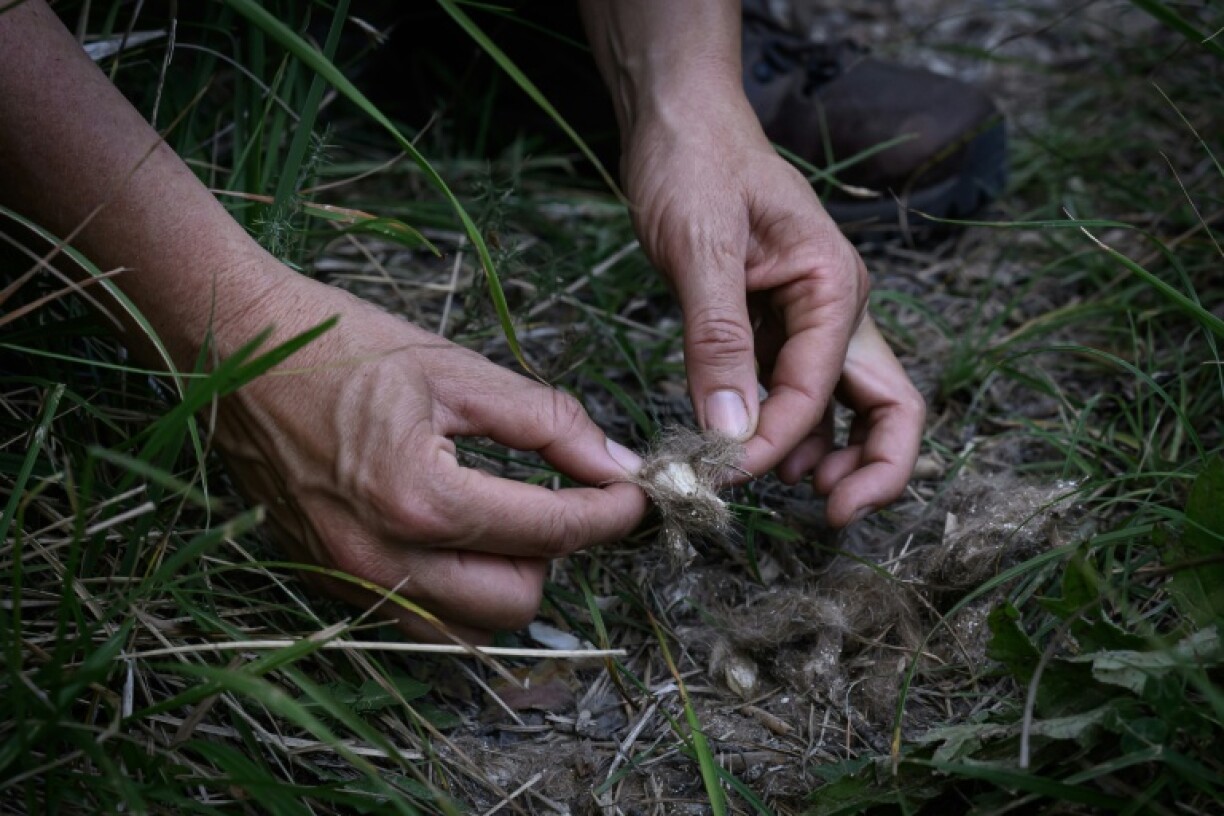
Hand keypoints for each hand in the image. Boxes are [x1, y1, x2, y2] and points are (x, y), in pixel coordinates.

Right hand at [213, 266, 647, 642]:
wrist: (240, 353)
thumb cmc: (344, 348)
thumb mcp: (459, 372)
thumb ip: (548, 421)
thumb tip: (615, 461)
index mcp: (420, 499)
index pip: (550, 532)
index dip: (609, 513)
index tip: (635, 494)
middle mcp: (384, 561)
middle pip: (519, 600)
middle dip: (556, 552)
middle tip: (561, 496)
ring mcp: (353, 583)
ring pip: (472, 627)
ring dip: (509, 580)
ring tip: (507, 515)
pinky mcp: (334, 585)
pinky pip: (423, 621)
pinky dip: (460, 591)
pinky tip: (460, 534)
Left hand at [622, 96, 923, 525]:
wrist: (680, 121)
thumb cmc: (694, 164)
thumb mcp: (700, 247)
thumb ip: (719, 339)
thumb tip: (733, 433)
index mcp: (834, 286)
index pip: (822, 390)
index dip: (777, 444)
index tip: (723, 475)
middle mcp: (840, 308)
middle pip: (890, 406)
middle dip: (871, 470)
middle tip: (829, 518)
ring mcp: (814, 319)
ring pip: (851, 406)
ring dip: (831, 455)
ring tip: (780, 488)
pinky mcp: (780, 325)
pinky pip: (803, 392)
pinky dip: (791, 429)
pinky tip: (755, 449)